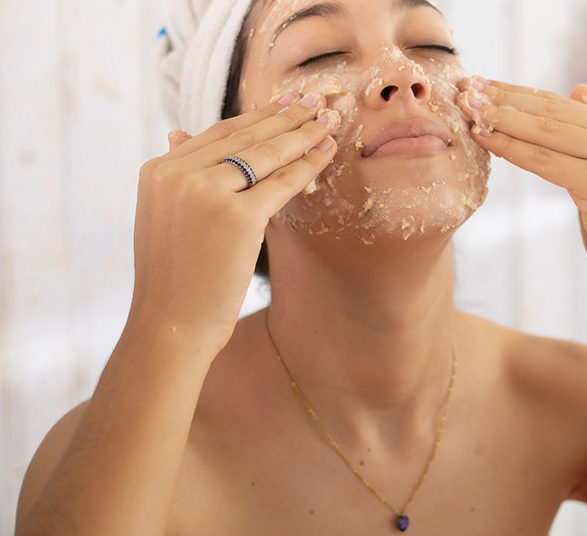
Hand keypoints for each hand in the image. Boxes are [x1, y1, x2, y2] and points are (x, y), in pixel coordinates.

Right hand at [129, 92, 339, 353]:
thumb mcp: (164, 215)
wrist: (170, 324)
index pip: (217, 133)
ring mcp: (206, 193)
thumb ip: (178, 176)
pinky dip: (308, 166)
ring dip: (301, 134)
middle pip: (244, 136)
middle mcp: (178, 174)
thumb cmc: (173, 278)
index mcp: (158, 170)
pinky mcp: (237, 217)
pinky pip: (282, 183)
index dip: (255, 117)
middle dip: (284, 117)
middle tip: (313, 103)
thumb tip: (177, 131)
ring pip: (266, 154)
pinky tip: (326, 152)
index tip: (283, 104)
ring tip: (327, 122)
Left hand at [456, 78, 586, 301]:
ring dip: (500, 118)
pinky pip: (544, 161)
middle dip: (503, 98)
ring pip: (545, 133)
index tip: (482, 84)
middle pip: (551, 112)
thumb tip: (579, 91)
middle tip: (464, 87)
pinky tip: (483, 138)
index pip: (561, 105)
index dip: (518, 93)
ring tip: (467, 107)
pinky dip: (510, 148)